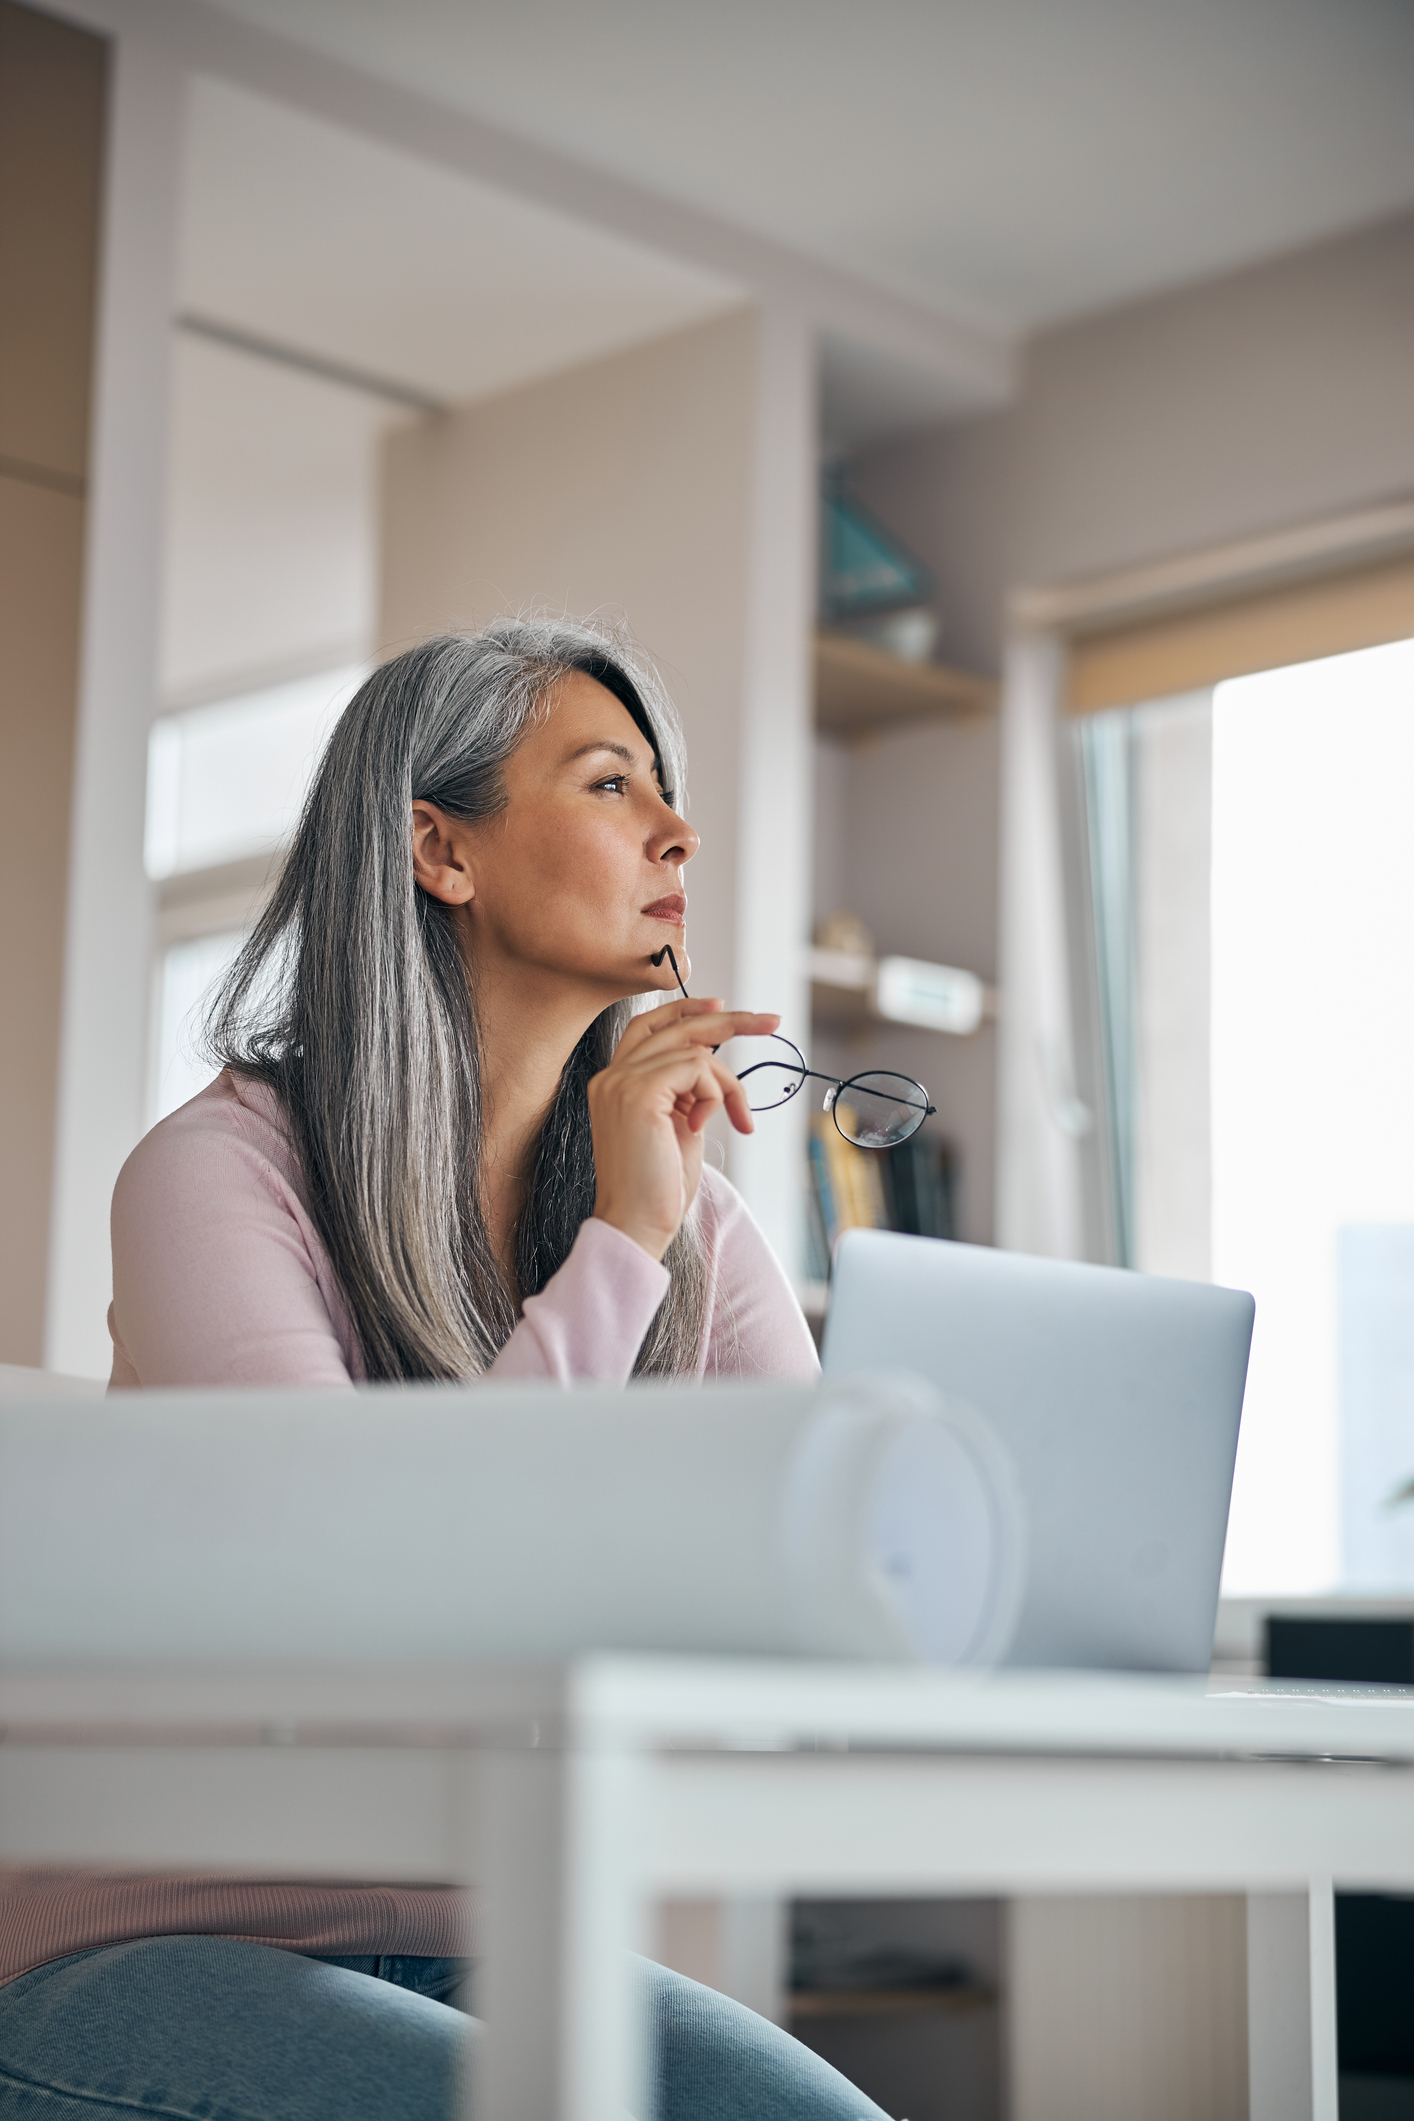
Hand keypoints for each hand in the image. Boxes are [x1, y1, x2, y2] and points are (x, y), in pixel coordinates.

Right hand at [588, 998, 779, 1260]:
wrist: (636, 1224)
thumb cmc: (658, 1187)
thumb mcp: (677, 1126)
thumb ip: (686, 1092)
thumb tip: (712, 1067)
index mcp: (614, 1083)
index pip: (648, 1027)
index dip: (685, 1011)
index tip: (723, 1008)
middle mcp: (611, 1076)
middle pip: (675, 1026)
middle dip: (729, 1020)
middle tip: (772, 1021)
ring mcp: (621, 1081)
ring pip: (695, 1050)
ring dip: (728, 1085)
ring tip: (737, 1119)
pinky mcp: (640, 1092)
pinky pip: (698, 1068)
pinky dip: (715, 1095)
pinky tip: (704, 1126)